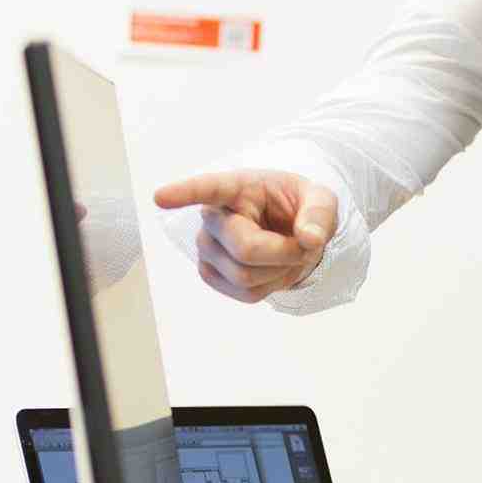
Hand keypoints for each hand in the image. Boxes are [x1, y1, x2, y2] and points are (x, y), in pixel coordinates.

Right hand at [154, 170, 336, 302]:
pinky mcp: (209, 273)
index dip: (184, 193)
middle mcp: (213, 217)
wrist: (290, 232)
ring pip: (245, 275)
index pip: (207, 188)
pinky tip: (272, 268)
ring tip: (286, 253)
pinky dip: (271, 287)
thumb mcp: (320, 200)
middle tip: (304, 243)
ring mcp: (206, 247)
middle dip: (286, 253)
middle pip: (246, 249)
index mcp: (237, 188)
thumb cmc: (298, 208)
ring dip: (281, 271)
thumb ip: (319, 213)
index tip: (160, 197)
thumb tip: (310, 238)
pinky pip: (245, 294)